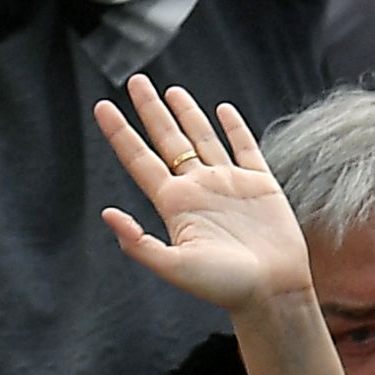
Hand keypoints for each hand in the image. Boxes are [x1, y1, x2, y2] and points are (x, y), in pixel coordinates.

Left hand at [96, 74, 316, 314]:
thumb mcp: (176, 267)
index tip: (101, 106)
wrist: (273, 294)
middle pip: (168, 140)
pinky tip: (223, 110)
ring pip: (203, 139)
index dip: (120, 132)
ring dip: (187, 114)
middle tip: (135, 81)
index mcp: (174, 203)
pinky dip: (234, 128)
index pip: (139, 159)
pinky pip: (245, 148)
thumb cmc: (225, 287)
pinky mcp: (260, 186)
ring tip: (171, 91)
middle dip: (151, 110)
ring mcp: (228, 184)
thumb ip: (140, 243)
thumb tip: (107, 214)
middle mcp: (197, 189)